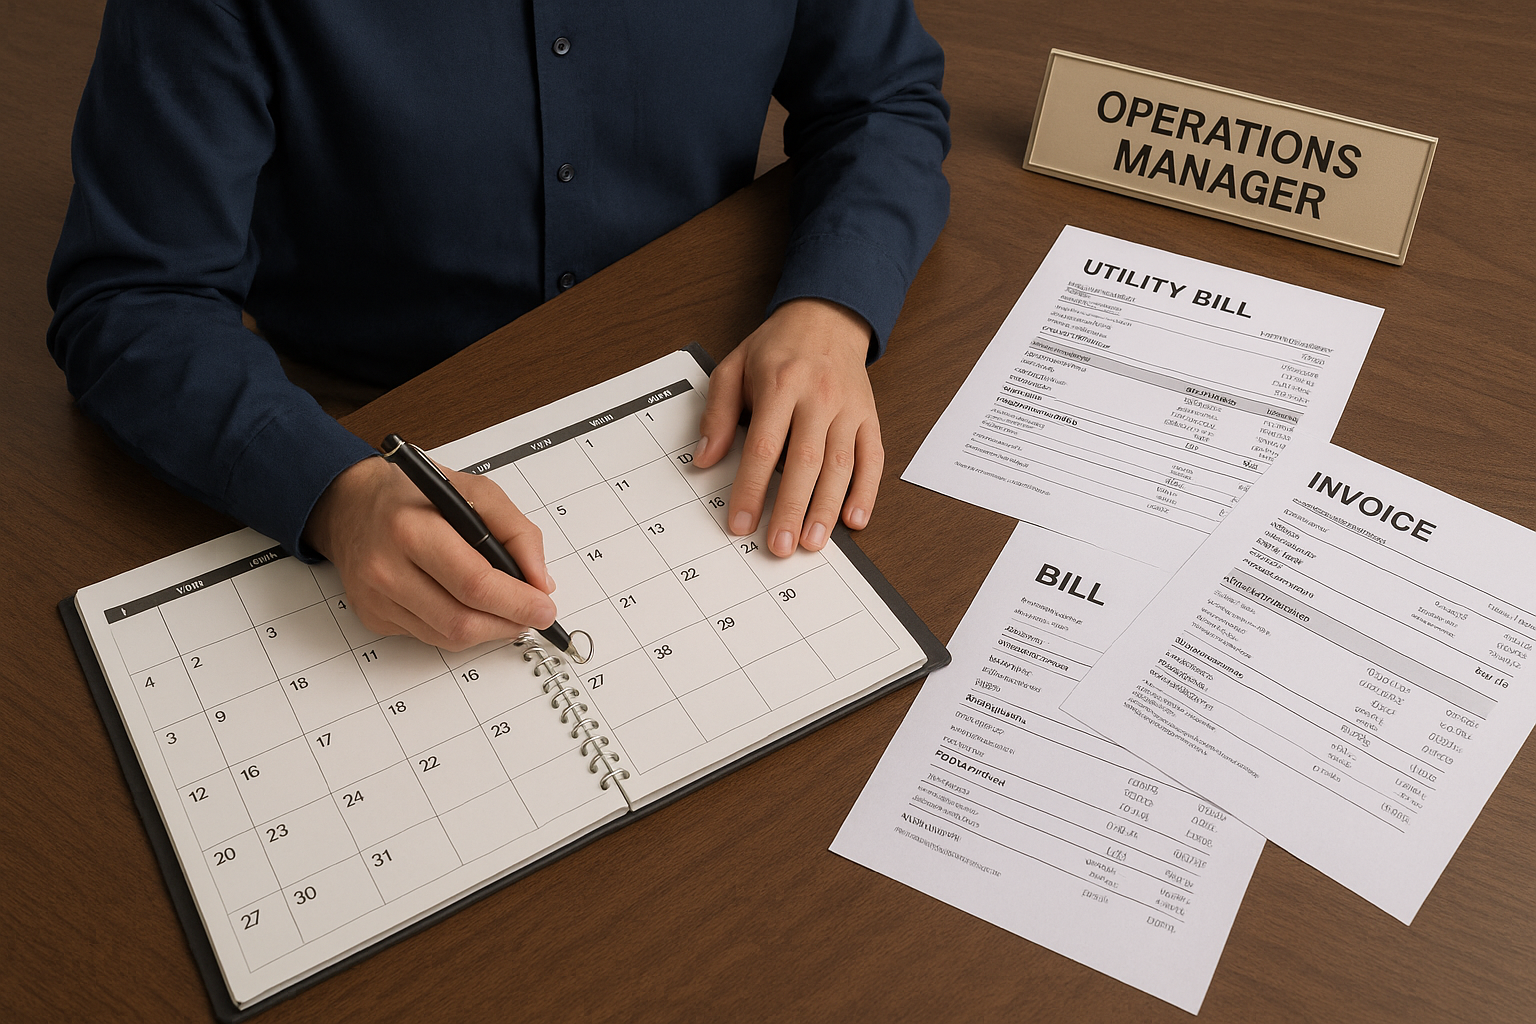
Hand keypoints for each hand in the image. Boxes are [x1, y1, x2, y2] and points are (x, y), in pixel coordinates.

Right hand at [304, 456, 555, 649]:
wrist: (352, 505)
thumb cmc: (414, 496)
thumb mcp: (474, 491)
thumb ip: (516, 531)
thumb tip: (539, 581)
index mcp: (411, 528)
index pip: (474, 583)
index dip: (517, 603)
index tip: (545, 608)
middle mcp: (386, 568)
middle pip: (462, 620)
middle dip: (509, 623)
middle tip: (533, 615)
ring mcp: (376, 598)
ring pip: (449, 637)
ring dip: (489, 630)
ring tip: (506, 610)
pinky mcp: (374, 617)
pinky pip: (430, 637)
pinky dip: (460, 628)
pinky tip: (468, 606)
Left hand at [694, 298, 882, 555]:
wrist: (827, 317)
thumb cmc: (777, 348)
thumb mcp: (734, 367)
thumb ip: (718, 415)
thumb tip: (704, 459)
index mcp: (780, 385)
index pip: (764, 447)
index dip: (752, 489)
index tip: (741, 523)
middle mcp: (818, 398)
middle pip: (805, 462)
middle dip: (792, 508)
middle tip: (780, 546)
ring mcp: (848, 409)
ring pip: (840, 465)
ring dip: (827, 508)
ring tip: (812, 542)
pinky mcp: (869, 417)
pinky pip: (872, 458)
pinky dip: (867, 491)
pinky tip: (854, 519)